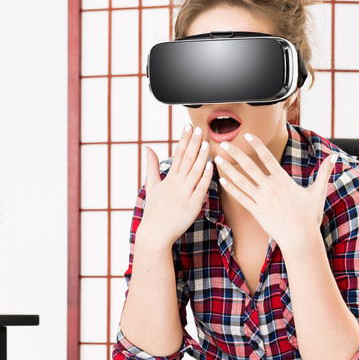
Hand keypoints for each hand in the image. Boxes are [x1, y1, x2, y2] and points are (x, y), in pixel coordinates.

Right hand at [136, 124, 213, 249]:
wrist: (155, 233)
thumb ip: (152, 166)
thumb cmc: (154, 210)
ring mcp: (184, 194)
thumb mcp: (151, 186)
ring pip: (194, 171)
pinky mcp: (192, 205)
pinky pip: (200, 188)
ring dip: (201, 157)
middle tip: (200, 128)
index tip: (188, 125)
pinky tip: (211, 166)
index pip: (177, 154)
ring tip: (206, 143)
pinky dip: (206, 176)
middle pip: (186, 159)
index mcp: (168, 178)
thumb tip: (148, 148)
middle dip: (194, 143)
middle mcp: (176, 184)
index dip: (184, 139)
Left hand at [213, 133, 335, 252]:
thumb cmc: (309, 216)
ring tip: (217, 159)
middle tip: (223, 143)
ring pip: (241, 181)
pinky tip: (222, 180)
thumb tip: (335, 157)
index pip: (268, 158)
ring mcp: (262, 200)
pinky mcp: (256, 211)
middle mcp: (270, 188)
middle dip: (235, 153)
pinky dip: (231, 188)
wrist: (300, 239)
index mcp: (284, 181)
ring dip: (228, 169)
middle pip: (250, 166)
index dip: (257, 145)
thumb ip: (323, 173)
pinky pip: (240, 198)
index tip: (247, 134)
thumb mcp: (318, 192)